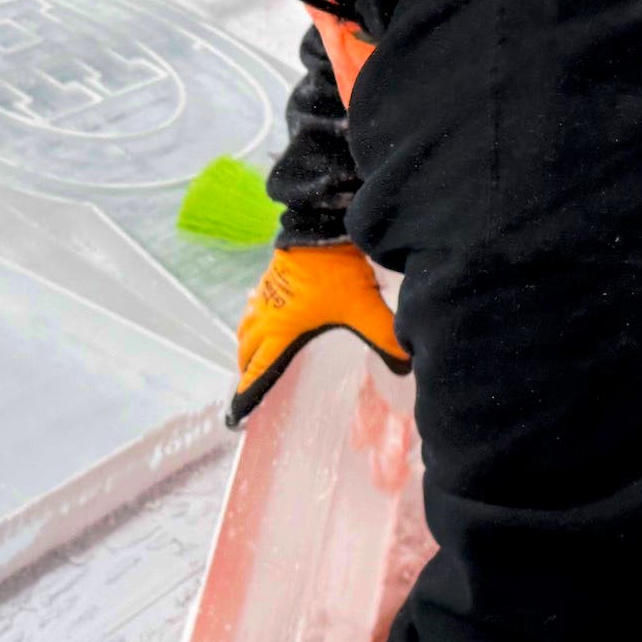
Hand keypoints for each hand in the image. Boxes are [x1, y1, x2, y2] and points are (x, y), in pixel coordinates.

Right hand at [229, 244, 409, 426]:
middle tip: (246, 383)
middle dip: (245, 368)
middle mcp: (267, 316)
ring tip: (248, 353)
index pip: (259, 370)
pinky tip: (260, 313)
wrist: (320, 227)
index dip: (248, 393)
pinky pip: (254, 305)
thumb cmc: (337, 272)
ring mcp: (266, 295)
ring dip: (245, 343)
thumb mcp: (364, 308)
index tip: (235, 414)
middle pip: (246, 349)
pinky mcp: (271, 277)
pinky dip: (252, 317)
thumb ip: (384, 337)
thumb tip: (406, 366)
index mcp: (282, 331)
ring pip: (246, 326)